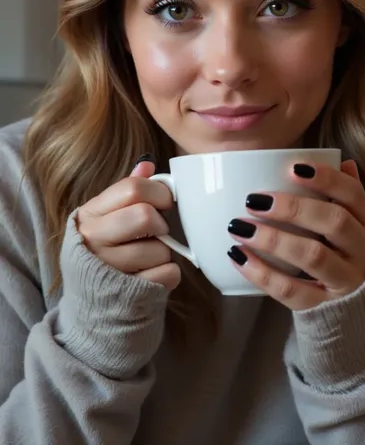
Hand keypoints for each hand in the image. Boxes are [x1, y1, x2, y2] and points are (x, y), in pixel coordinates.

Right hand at [77, 158, 180, 288]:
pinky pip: (168, 273)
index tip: (163, 203)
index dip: (158, 192)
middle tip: (156, 232)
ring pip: (159, 249)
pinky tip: (151, 274)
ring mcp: (108, 269)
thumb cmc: (105, 250)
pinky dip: (168, 273)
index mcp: (90, 213)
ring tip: (148, 257)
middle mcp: (93, 239)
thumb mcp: (107, 217)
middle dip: (160, 224)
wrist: (92, 304)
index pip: (132, 188)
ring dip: (163, 252)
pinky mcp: (128, 295)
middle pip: (145, 216)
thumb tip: (146, 164)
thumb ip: (127, 190)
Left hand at [227, 160, 364, 310]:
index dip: (327, 179)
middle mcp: (362, 251)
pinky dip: (262, 273)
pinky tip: (238, 257)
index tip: (294, 168)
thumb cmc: (345, 256)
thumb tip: (341, 160)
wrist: (356, 314)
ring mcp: (345, 281)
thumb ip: (346, 195)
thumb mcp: (354, 226)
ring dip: (273, 239)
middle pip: (334, 222)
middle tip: (254, 200)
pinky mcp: (323, 307)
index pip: (353, 194)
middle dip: (293, 207)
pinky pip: (292, 291)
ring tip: (238, 227)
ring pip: (313, 255)